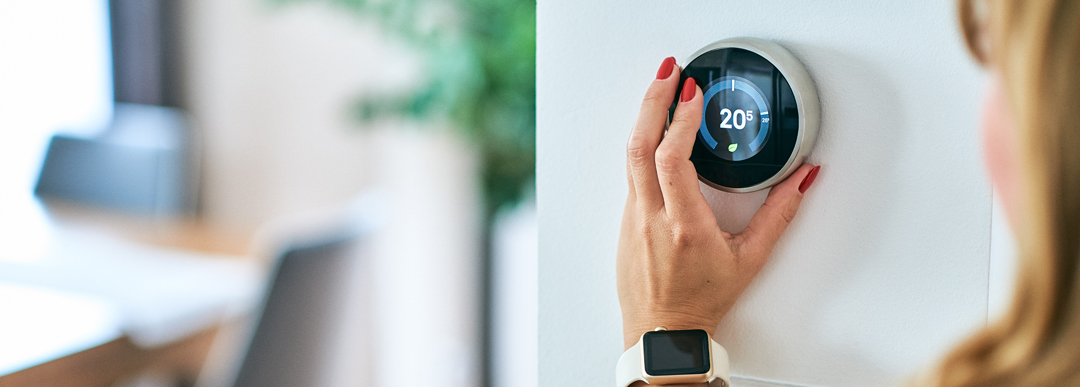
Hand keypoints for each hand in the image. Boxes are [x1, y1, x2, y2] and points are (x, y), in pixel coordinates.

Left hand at [617, 57, 820, 348]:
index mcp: (684, 226)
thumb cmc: (703, 299)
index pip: (670, 160)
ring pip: (630, 156)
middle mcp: (651, 217)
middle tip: (669, 72)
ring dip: (645, 117)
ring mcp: (633, 217)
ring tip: (663, 89)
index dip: (679, 121)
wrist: (664, 330)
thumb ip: (780, 214)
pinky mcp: (626, 219)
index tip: (692, 94)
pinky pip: (631, 172)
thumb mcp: (751, 259)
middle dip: (654, 101)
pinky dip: (643, 142)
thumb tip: (804, 178)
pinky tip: (656, 128)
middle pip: (639, 146)